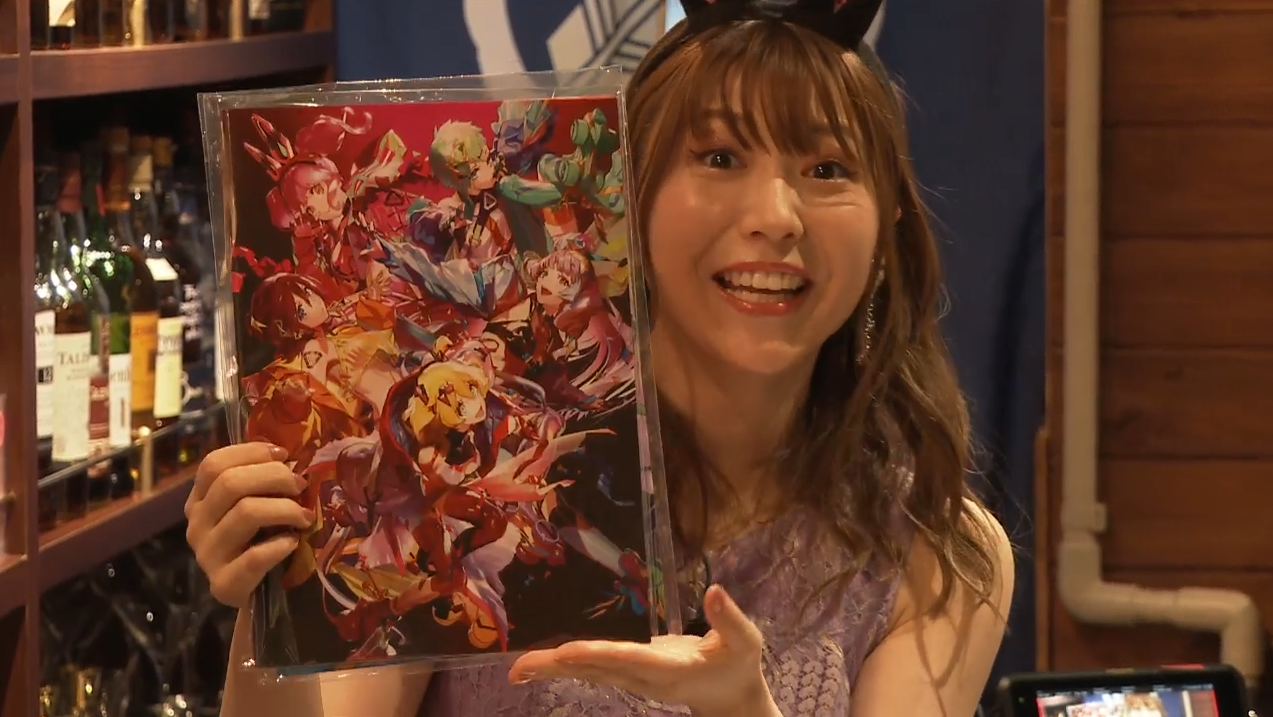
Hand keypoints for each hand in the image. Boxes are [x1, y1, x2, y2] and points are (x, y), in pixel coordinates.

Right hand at [185, 443, 314, 607]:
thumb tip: (287, 455)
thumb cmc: (260, 542)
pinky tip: (293, 542)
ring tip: (305, 516)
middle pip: (230, 483)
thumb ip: (259, 482)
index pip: (213, 464)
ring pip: (245, 513)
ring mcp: (207, 555)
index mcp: (200, 501)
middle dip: (274, 477)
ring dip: (284, 509)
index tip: (284, 455)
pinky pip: (254, 557)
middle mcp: (196, 525)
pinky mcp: (224, 585)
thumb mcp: (253, 506)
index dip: (250, 452)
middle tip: (301, 486)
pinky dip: (280, 545)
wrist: (256, 597)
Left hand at [508, 586, 777, 716]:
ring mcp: (634, 679)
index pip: (626, 658)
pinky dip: (567, 664)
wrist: (732, 699)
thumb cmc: (738, 664)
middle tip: (518, 667)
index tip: (565, 651)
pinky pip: (593, 669)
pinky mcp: (630, 674)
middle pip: (595, 670)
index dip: (594, 654)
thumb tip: (715, 590)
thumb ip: (729, 618)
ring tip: (518, 667)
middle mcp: (644, 678)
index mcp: (669, 669)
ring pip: (588, 673)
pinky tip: (543, 661)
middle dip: (557, 667)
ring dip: (553, 669)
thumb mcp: (745, 641)